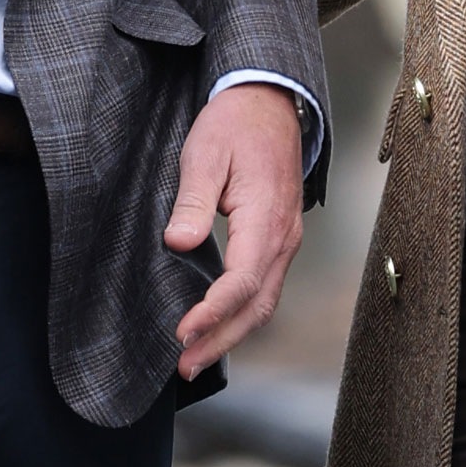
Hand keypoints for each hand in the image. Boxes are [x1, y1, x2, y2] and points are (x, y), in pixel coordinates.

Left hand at [163, 82, 304, 380]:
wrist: (269, 101)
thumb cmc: (235, 123)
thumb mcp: (205, 152)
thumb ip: (193, 199)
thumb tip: (179, 243)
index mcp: (267, 216)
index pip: (242, 280)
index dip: (213, 313)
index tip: (182, 332)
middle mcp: (284, 236)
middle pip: (258, 305)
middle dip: (222, 340)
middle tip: (183, 366)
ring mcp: (286, 240)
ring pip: (265, 302)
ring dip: (232, 334)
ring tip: (194, 358)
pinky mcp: (279, 240)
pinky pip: (265, 288)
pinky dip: (242, 315)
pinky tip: (217, 326)